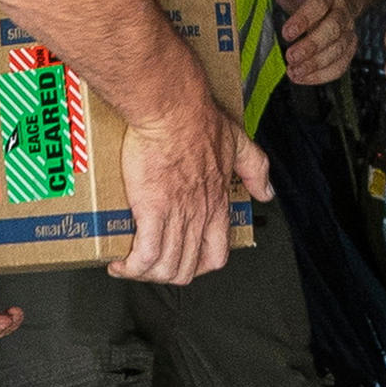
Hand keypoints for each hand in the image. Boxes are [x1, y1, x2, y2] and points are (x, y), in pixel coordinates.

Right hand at [111, 98, 266, 286]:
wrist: (172, 110)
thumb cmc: (199, 121)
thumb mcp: (238, 143)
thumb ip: (255, 169)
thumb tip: (266, 191)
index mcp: (216, 204)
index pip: (216, 255)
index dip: (199, 266)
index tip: (183, 261)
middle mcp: (199, 216)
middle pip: (186, 268)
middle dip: (166, 275)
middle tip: (149, 267)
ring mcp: (176, 216)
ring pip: (165, 268)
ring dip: (145, 275)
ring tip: (129, 267)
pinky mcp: (152, 211)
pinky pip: (144, 256)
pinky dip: (131, 267)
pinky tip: (119, 263)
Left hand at [244, 0, 358, 87]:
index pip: (319, 4)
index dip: (304, 19)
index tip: (286, 33)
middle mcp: (340, 10)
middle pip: (333, 29)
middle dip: (312, 46)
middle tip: (290, 57)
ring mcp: (346, 30)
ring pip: (339, 49)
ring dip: (317, 64)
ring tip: (294, 72)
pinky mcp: (347, 46)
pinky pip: (341, 64)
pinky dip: (324, 75)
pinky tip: (302, 78)